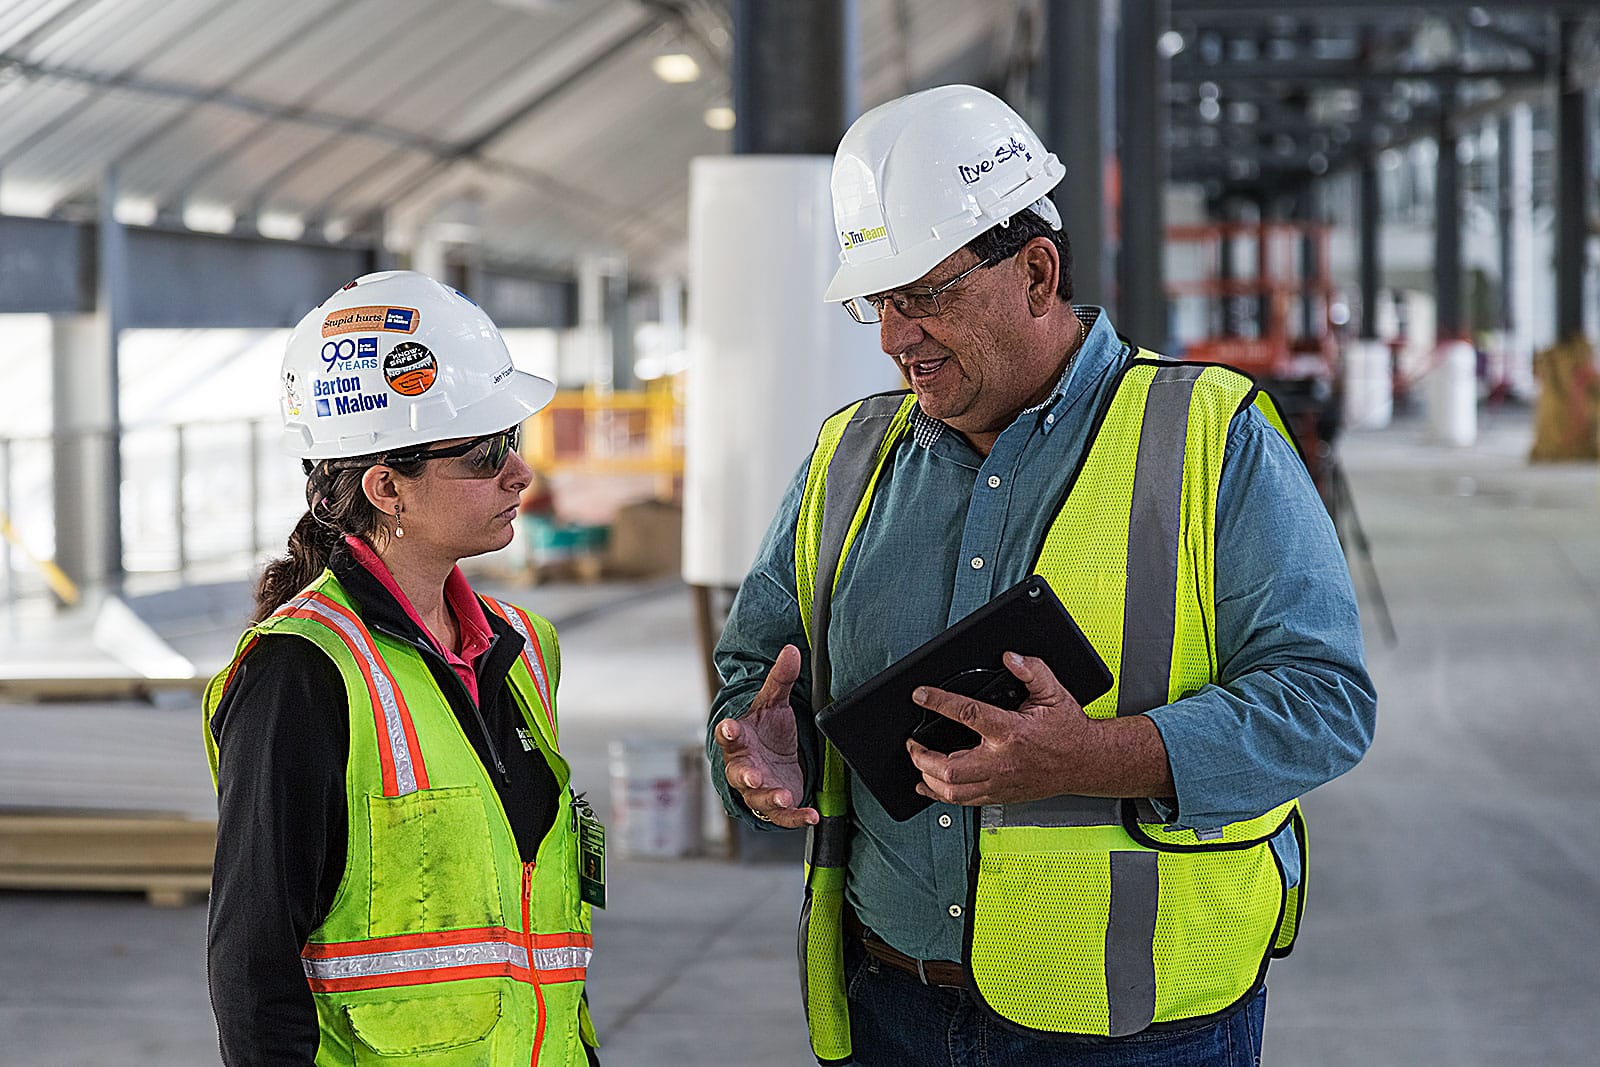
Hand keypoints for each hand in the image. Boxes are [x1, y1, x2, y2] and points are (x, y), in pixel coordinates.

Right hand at [714, 645, 818, 827]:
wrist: (775, 756)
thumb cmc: (767, 730)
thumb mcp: (774, 703)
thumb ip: (780, 679)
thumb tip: (791, 650)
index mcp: (739, 739)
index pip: (728, 735)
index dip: (728, 732)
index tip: (729, 726)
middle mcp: (744, 765)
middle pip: (739, 773)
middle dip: (745, 775)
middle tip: (752, 775)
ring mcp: (758, 787)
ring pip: (758, 798)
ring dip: (770, 798)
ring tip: (783, 796)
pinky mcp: (776, 804)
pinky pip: (783, 815)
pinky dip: (795, 817)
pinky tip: (811, 815)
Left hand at [905, 651, 1172, 805]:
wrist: (1086, 762)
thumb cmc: (1069, 730)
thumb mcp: (1054, 692)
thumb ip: (1032, 671)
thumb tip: (1010, 658)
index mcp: (1011, 732)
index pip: (968, 714)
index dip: (939, 702)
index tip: (921, 695)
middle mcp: (1002, 762)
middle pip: (950, 767)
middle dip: (923, 756)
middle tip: (913, 742)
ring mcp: (1000, 783)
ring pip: (953, 791)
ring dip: (929, 777)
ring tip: (918, 760)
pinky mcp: (1000, 796)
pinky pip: (964, 802)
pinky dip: (940, 795)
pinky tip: (928, 785)